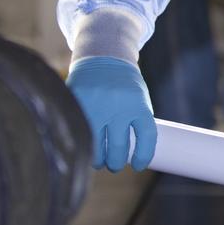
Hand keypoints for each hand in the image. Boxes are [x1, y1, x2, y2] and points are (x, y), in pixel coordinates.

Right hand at [65, 56, 156, 171]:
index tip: (138, 166)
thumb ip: (136, 124)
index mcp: (138, 104)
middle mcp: (118, 106)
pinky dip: (83, 147)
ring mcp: (96, 106)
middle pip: (118, 148)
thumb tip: (135, 158)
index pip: (146, 137)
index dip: (143, 156)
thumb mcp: (138, 100)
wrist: (104, 58)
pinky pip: (79, 134)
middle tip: (115, 165)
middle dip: (116, 163)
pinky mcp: (77, 105)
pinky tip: (85, 150)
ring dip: (99, 161)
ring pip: (96, 147)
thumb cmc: (125, 86)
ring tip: (100, 162)